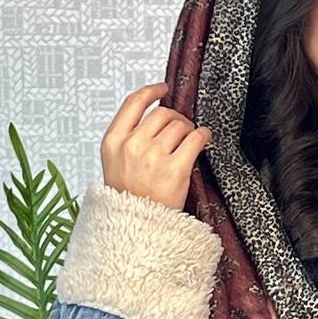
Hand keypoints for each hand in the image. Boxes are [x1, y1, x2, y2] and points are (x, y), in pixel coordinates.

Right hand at [100, 82, 212, 211]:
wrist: (135, 229)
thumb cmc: (127, 199)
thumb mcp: (114, 164)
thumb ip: (128, 139)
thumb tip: (155, 118)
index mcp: (113, 142)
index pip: (133, 103)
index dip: (151, 91)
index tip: (163, 89)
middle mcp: (132, 146)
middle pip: (162, 113)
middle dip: (176, 118)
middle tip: (182, 129)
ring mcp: (153, 157)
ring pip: (180, 125)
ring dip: (189, 129)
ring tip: (189, 140)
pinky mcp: (175, 169)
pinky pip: (195, 139)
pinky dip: (203, 135)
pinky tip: (204, 139)